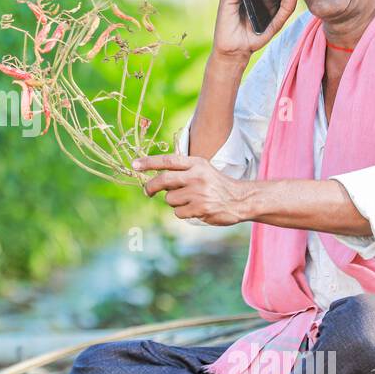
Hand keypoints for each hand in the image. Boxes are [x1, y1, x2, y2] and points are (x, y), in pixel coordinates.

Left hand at [133, 154, 249, 225]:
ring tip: (189, 200)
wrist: (240, 199)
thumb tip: (154, 179)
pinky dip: (182, 212)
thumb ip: (181, 172)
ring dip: (174, 202)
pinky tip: (195, 209)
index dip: (149, 162)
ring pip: (170, 199)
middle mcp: (197, 176)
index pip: (168, 161)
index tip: (134, 164)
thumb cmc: (216, 185)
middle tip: (147, 192)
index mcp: (196, 164)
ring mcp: (199, 193)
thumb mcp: (202, 170)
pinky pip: (178, 212)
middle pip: (164, 180)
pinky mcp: (201, 208)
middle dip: (151, 187)